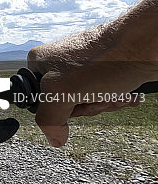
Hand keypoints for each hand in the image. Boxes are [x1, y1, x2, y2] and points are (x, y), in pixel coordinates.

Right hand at [27, 38, 145, 147]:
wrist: (144, 46)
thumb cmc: (105, 61)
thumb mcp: (63, 93)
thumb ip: (49, 118)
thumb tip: (53, 137)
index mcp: (40, 62)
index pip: (40, 100)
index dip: (61, 109)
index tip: (75, 104)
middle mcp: (59, 62)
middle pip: (66, 101)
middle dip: (88, 106)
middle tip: (99, 97)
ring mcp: (82, 65)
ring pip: (88, 98)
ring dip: (105, 102)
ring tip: (116, 92)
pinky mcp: (103, 68)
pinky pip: (104, 91)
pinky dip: (115, 96)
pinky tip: (127, 94)